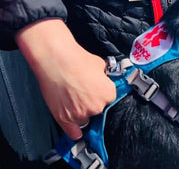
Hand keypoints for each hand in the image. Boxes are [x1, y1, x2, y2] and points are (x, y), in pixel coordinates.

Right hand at [15, 19, 115, 139]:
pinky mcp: (64, 118)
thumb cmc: (77, 59)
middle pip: (98, 110)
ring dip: (82, 112)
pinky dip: (75, 131)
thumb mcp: (100, 64)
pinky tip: (76, 129)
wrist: (55, 60)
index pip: (110, 98)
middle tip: (82, 91)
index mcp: (108, 93)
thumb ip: (104, 76)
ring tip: (73, 99)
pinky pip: (74, 132)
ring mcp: (80, 114)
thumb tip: (104, 77)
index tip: (96, 90)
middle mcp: (97, 107)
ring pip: (85, 119)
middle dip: (92, 102)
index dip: (102, 93)